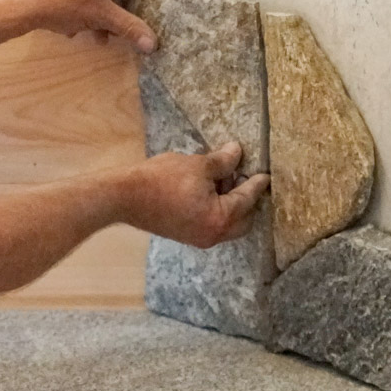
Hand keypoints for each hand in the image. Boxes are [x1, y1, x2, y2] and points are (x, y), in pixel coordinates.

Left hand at [7, 0, 157, 53]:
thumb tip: (153, 44)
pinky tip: (70, 24)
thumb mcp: (101, 17)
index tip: (124, 17)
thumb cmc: (64, 5)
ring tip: (88, 32)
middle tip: (107, 30)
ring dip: (94, 10)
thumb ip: (129, 27)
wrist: (21, 4)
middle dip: (110, 9)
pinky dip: (78, 2)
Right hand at [124, 142, 270, 247]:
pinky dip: (217, 209)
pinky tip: (208, 190)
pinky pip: (211, 223)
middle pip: (243, 220)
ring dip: (231, 204)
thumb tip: (237, 152)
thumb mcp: (196, 165)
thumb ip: (222, 161)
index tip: (266, 175)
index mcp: (220, 219)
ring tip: (225, 180)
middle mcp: (212, 234)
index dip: (256, 184)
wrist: (124, 196)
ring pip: (227, 223)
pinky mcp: (184, 234)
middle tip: (245, 177)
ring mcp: (197, 237)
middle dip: (247, 200)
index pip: (247, 199)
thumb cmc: (162, 179)